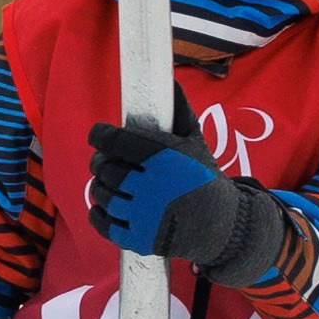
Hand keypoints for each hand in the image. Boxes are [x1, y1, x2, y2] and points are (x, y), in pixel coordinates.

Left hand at [89, 121, 279, 280]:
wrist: (222, 224)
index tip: (97, 134)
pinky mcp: (139, 238)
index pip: (115, 141)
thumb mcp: (196, 142)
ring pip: (102, 194)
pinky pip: (103, 223)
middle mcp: (152, 185)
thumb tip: (172, 80)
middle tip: (102, 161)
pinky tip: (102, 206)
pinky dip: (97, 213)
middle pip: (105, 168)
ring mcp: (144, 214)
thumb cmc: (205, 178)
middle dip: (99, 162)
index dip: (99, 135)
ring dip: (99, 186)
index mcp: (163, 157)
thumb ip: (180, 112)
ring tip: (107, 183)